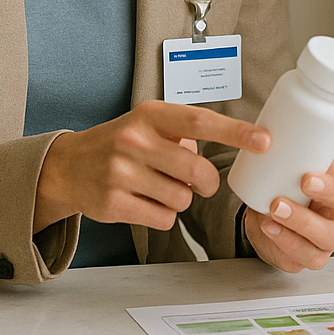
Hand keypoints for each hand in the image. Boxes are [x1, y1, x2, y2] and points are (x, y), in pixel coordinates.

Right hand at [34, 100, 269, 232]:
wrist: (69, 167)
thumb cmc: (121, 144)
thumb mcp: (149, 124)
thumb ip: (185, 132)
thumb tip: (233, 144)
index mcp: (150, 115)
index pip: (200, 121)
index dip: (236, 132)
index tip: (265, 140)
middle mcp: (134, 140)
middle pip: (197, 171)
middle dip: (207, 183)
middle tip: (200, 183)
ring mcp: (121, 173)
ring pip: (182, 199)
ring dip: (180, 199)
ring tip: (158, 187)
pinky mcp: (113, 204)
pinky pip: (163, 219)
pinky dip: (163, 215)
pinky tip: (144, 201)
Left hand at [243, 155, 333, 272]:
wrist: (280, 203)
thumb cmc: (301, 183)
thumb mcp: (310, 163)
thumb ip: (311, 148)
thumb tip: (298, 123)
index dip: (331, 192)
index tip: (306, 178)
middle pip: (332, 234)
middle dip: (303, 220)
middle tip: (277, 202)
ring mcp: (320, 249)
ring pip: (312, 254)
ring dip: (287, 236)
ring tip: (266, 216)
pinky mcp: (299, 261)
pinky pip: (291, 261)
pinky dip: (276, 246)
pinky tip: (264, 228)